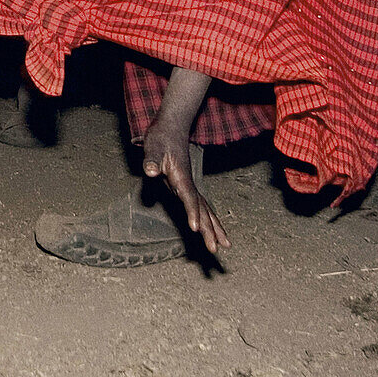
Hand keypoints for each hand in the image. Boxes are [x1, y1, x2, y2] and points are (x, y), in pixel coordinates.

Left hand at [143, 120, 229, 254]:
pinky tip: (211, 229)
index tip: (196, 228)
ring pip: (205, 209)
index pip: (188, 197)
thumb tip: (151, 171)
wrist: (171, 127)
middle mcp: (188, 184)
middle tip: (216, 250)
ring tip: (227, 245)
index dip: (192, 213)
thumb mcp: (153, 148)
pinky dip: (207, 218)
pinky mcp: (186, 186)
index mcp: (181, 177)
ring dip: (214, 227)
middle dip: (209, 229)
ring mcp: (188, 186)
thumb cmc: (161, 138)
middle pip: (202, 209)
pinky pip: (200, 205)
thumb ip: (152, 161)